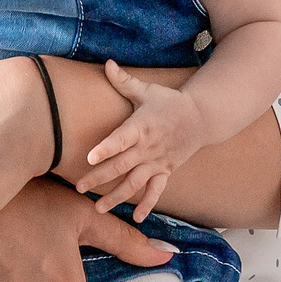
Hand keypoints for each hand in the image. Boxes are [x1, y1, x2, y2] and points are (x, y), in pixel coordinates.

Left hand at [80, 62, 206, 219]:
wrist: (201, 117)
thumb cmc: (169, 102)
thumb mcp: (147, 90)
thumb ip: (124, 81)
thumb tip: (106, 62)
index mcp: (140, 126)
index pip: (120, 139)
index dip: (106, 148)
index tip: (89, 157)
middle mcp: (148, 148)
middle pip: (121, 166)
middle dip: (100, 178)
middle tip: (79, 188)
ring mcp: (157, 162)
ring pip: (135, 183)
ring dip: (117, 197)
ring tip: (99, 209)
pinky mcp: (166, 171)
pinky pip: (157, 190)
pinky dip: (148, 204)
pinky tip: (138, 218)